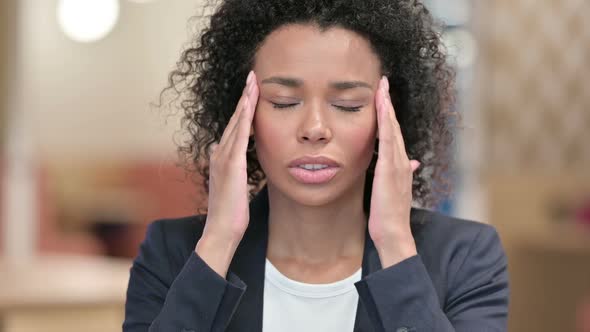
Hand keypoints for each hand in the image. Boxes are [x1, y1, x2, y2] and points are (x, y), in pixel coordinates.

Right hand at [197, 71, 258, 264]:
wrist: (222, 229)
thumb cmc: (231, 212)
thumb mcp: (235, 186)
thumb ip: (236, 170)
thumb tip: (238, 161)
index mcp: (221, 157)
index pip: (234, 127)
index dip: (243, 108)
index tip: (251, 91)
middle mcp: (219, 153)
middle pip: (234, 119)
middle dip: (244, 96)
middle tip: (253, 76)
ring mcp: (223, 157)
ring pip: (236, 122)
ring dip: (245, 101)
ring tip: (253, 81)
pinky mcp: (231, 164)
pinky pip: (239, 136)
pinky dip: (244, 118)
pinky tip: (250, 104)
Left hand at [368, 76, 419, 267]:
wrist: (393, 232)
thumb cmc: (390, 215)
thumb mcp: (394, 189)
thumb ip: (401, 173)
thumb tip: (413, 163)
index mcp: (400, 165)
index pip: (395, 133)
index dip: (389, 114)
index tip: (383, 96)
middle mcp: (401, 161)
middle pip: (395, 126)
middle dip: (388, 103)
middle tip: (383, 81)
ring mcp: (397, 164)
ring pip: (393, 129)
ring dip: (387, 106)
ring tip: (382, 86)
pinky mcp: (390, 169)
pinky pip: (388, 140)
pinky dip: (386, 123)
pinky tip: (382, 108)